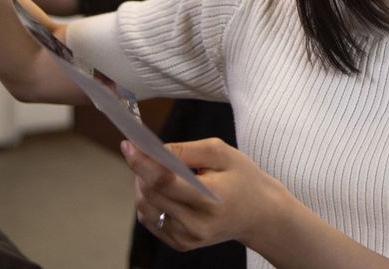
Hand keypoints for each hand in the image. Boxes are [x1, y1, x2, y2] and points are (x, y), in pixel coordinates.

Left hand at [124, 138, 288, 253]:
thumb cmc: (243, 178)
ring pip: (145, 208)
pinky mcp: (181, 244)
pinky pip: (151, 220)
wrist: (260, 214)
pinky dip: (149, 201)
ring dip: (142, 185)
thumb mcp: (222, 153)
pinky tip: (161, 189)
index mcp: (210, 200)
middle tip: (142, 151)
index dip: (142, 163)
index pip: (165, 182)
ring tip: (156, 170)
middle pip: (151, 194)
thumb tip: (154, 150)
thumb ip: (187, 149)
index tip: (128, 144)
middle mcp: (196, 224)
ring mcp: (187, 238)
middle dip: (140, 169)